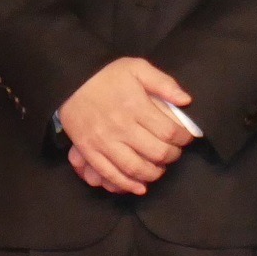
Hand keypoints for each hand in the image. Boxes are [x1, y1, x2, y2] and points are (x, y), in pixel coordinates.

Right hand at [57, 58, 193, 194]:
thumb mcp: (137, 68)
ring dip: (153, 174)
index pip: (169, 132)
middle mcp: (120, 127)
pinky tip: (139, 187)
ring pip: (134, 168)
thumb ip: (163, 83)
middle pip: (155, 152)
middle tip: (174, 153)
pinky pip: (109, 174)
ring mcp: (103, 142)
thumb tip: (186, 100)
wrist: (70, 82)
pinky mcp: (89, 151)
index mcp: (135, 107)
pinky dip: (126, 185)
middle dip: (171, 157)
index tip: (186, 138)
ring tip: (160, 168)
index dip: (183, 139)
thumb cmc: (107, 75)